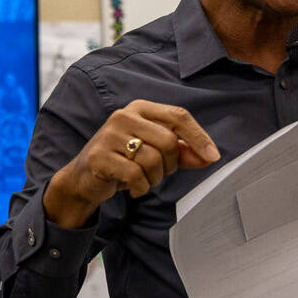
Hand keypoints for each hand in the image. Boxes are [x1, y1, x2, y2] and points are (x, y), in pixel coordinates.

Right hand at [44, 100, 221, 227]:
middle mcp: (124, 116)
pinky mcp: (100, 156)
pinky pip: (135, 176)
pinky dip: (140, 188)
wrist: (85, 177)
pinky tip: (133, 187)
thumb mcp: (154, 152)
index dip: (198, 137)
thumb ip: (181, 151)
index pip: (179, 116)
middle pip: (168, 141)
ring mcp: (110, 135)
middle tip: (158, 172)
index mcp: (140, 108)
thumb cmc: (124, 161)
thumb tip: (209, 156)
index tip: (213, 156)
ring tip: (142, 179)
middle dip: (170, 165)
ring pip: (153, 160)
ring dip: (154, 179)